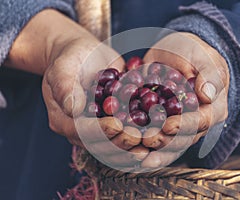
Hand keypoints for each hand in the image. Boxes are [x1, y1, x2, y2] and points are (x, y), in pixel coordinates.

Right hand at [7, 9, 147, 166]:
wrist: (84, 55)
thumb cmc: (71, 58)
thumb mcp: (63, 68)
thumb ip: (65, 87)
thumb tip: (73, 109)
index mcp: (63, 120)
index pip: (81, 131)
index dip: (100, 130)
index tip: (118, 126)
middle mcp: (80, 130)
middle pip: (100, 144)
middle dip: (121, 143)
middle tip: (140, 139)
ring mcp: (98, 128)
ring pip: (114, 145)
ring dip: (132, 147)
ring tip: (151, 145)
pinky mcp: (113, 124)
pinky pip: (125, 135)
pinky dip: (140, 139)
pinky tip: (156, 137)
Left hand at [141, 32, 228, 167]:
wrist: (175, 53)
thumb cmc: (193, 53)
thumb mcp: (203, 57)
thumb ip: (209, 74)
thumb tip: (207, 95)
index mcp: (212, 108)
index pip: (201, 121)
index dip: (184, 126)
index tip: (168, 125)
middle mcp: (196, 123)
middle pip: (183, 140)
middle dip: (165, 142)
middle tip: (147, 140)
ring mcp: (178, 127)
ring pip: (169, 146)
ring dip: (153, 151)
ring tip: (137, 154)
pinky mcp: (162, 126)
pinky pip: (155, 141)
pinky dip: (144, 149)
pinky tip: (132, 156)